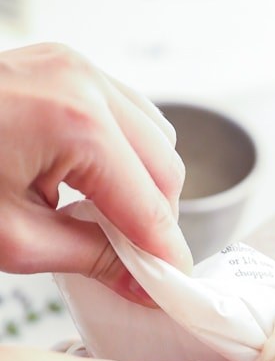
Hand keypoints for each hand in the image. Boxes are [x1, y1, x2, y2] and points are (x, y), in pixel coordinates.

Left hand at [0, 42, 190, 303]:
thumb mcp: (14, 239)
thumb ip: (91, 259)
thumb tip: (142, 283)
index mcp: (76, 124)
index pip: (151, 208)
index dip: (165, 258)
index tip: (172, 293)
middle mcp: (84, 84)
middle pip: (165, 171)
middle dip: (152, 223)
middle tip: (126, 266)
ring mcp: (75, 68)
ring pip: (155, 142)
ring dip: (140, 189)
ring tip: (97, 223)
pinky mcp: (65, 68)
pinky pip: (127, 117)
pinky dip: (123, 158)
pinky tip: (88, 186)